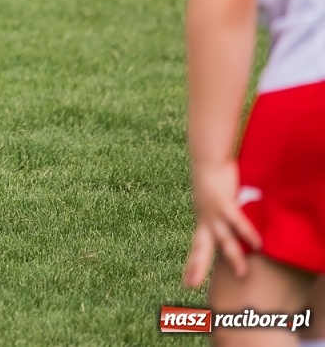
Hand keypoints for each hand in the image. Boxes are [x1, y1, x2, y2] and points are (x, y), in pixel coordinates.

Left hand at [182, 159, 261, 286]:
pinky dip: (248, 234)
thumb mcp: (212, 201)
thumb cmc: (212, 178)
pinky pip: (238, 223)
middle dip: (197, 267)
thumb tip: (226, 222)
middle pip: (201, 248)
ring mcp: (213, 214)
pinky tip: (259, 244)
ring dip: (234, 257)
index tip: (187, 282)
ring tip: (242, 273)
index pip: (196, 247)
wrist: (207, 160)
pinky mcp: (225, 204)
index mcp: (202, 221)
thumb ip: (218, 214)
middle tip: (190, 285)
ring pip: (224, 240)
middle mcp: (205, 220)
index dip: (193, 265)